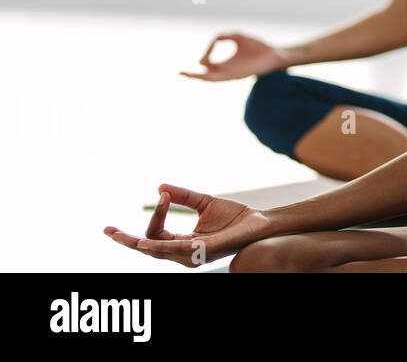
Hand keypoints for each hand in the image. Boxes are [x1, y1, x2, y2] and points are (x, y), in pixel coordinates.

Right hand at [104, 185, 274, 266]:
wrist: (261, 221)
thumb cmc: (235, 216)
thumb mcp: (204, 202)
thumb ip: (183, 196)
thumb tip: (160, 188)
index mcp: (182, 243)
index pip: (155, 235)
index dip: (155, 214)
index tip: (162, 195)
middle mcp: (184, 253)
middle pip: (147, 249)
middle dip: (125, 241)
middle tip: (107, 230)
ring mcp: (193, 255)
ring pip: (157, 251)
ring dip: (138, 243)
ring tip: (120, 236)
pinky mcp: (205, 251)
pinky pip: (177, 250)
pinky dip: (160, 246)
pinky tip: (146, 243)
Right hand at [181, 32, 284, 80]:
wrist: (274, 54)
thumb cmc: (258, 46)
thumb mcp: (237, 37)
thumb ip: (223, 36)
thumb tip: (213, 40)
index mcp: (225, 64)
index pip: (207, 65)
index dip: (205, 54)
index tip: (214, 42)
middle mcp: (226, 71)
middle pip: (205, 76)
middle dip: (192, 75)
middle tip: (179, 73)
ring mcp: (231, 75)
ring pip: (210, 79)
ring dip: (198, 77)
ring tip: (184, 74)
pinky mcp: (238, 76)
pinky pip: (221, 78)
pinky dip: (211, 76)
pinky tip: (203, 75)